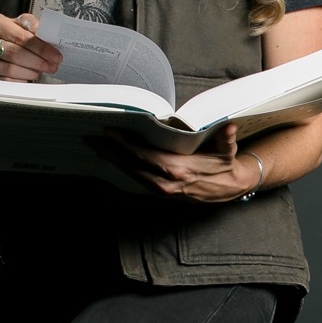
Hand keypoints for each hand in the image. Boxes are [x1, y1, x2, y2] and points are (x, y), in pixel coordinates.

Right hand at [0, 12, 60, 83]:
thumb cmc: (7, 34)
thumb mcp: (20, 24)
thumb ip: (33, 26)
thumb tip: (49, 34)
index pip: (20, 36)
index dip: (40, 47)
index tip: (55, 55)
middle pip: (14, 53)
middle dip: (37, 61)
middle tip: (52, 66)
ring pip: (8, 68)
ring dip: (29, 72)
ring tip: (41, 71)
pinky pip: (2, 81)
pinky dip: (19, 80)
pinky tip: (28, 78)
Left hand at [98, 124, 259, 202]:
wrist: (229, 189)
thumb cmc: (225, 165)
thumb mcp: (227, 151)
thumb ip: (226, 139)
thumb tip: (229, 127)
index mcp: (179, 170)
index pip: (145, 155)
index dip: (125, 144)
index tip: (109, 132)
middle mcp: (167, 183)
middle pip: (132, 166)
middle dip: (110, 153)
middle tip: (91, 140)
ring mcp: (163, 191)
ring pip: (132, 175)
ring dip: (114, 162)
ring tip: (98, 149)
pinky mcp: (162, 194)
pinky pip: (137, 183)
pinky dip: (123, 172)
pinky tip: (112, 165)